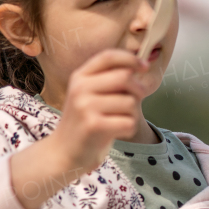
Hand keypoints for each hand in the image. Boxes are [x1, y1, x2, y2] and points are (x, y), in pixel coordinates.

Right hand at [9, 49, 148, 208]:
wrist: (64, 152)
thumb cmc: (86, 122)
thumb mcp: (90, 94)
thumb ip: (110, 80)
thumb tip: (140, 66)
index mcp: (80, 76)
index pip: (108, 56)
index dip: (131, 59)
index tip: (145, 67)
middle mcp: (80, 88)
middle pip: (124, 77)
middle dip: (138, 90)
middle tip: (134, 102)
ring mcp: (85, 106)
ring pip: (130, 102)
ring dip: (132, 114)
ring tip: (118, 120)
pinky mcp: (93, 125)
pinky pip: (129, 122)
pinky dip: (129, 129)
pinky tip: (116, 132)